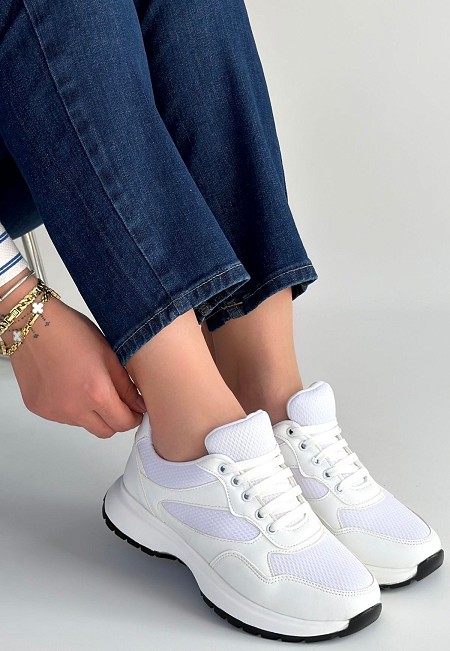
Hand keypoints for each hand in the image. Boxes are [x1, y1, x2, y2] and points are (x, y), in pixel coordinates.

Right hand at [9, 291, 145, 437]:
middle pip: (105, 431)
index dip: (134, 418)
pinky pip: (63, 417)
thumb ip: (126, 386)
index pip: (123, 423)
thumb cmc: (70, 332)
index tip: (135, 411)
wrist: (33, 325)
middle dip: (115, 420)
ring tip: (87, 385)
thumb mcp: (109, 355)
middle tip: (117, 402)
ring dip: (92, 413)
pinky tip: (69, 385)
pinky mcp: (40, 409)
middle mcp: (74, 408)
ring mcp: (54, 411)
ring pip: (84, 424)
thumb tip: (139, 405)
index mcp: (96, 393)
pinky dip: (71, 407)